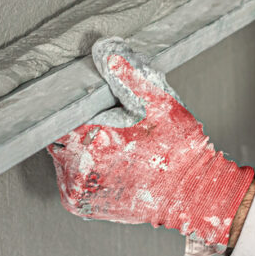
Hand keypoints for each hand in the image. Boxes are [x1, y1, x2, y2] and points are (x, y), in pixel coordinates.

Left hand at [47, 38, 254, 252]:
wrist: (192, 194)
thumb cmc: (179, 151)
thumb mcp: (158, 101)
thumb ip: (128, 74)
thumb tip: (104, 51)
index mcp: (91, 140)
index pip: (63, 112)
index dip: (80, 104)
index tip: (97, 106)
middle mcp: (77, 170)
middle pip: (61, 132)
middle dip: (83, 125)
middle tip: (115, 128)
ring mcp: (76, 191)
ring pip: (65, 154)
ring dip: (83, 147)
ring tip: (116, 147)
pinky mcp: (80, 204)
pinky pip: (71, 176)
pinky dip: (85, 168)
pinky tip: (111, 163)